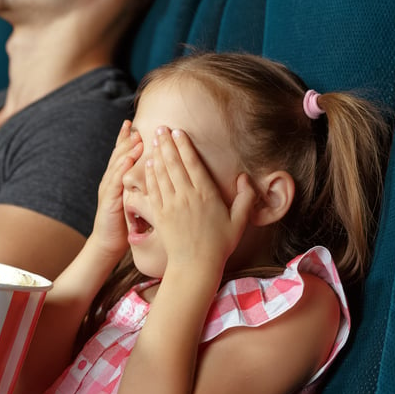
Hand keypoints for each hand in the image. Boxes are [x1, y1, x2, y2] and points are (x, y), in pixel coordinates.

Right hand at [91, 120, 142, 258]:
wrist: (108, 244)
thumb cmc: (124, 223)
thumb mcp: (133, 199)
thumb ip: (139, 185)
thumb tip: (156, 172)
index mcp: (117, 180)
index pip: (121, 155)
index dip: (125, 139)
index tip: (132, 123)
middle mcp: (110, 181)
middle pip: (118, 155)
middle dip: (126, 140)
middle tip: (134, 125)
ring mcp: (108, 191)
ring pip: (116, 166)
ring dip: (126, 152)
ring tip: (136, 138)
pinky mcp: (109, 202)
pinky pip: (115, 184)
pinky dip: (121, 171)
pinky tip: (128, 162)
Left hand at [145, 127, 255, 271]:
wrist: (195, 265)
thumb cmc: (219, 244)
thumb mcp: (239, 221)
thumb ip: (245, 198)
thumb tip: (245, 177)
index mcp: (206, 195)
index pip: (192, 164)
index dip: (184, 146)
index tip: (178, 132)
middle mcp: (187, 196)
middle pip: (174, 163)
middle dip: (166, 143)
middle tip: (160, 128)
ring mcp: (171, 205)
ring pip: (161, 174)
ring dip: (156, 154)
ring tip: (152, 139)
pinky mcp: (160, 214)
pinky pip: (153, 190)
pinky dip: (149, 174)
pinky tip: (148, 164)